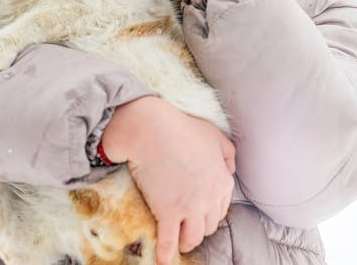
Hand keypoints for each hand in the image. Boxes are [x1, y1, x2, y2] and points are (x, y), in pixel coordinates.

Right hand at [101, 96, 234, 264]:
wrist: (150, 128)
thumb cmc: (180, 127)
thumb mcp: (213, 134)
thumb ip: (227, 153)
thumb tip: (230, 170)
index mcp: (223, 181)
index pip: (221, 209)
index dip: (209, 212)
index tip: (200, 213)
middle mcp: (210, 198)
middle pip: (209, 225)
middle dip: (199, 226)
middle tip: (187, 224)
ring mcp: (190, 207)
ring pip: (193, 237)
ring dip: (186, 241)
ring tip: (178, 240)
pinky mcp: (168, 212)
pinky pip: (169, 242)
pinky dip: (166, 254)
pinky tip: (163, 260)